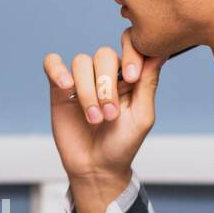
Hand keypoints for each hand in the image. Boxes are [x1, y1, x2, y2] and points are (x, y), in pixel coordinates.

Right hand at [43, 29, 166, 184]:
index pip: (129, 45)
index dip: (130, 54)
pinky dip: (57, 70)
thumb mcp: (142, 115)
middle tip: (110, 114)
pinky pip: (52, 63)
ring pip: (80, 62)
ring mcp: (81, 79)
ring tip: (93, 117)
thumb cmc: (122, 144)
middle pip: (103, 55)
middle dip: (106, 85)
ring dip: (87, 91)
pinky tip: (66, 86)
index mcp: (128, 75)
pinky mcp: (59, 88)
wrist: (96, 167)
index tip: (132, 78)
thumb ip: (148, 82)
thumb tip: (161, 51)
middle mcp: (104, 73)